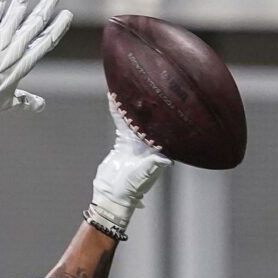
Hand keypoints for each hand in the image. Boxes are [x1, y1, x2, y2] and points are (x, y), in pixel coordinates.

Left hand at [0, 0, 69, 113]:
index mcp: (25, 62)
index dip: (57, 27)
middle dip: (47, 4)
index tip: (66, 14)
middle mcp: (16, 46)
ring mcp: (1, 36)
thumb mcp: (8, 100)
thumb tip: (39, 106)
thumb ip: (26, 100)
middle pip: (36, 21)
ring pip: (17, 9)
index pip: (46, 41)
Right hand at [86, 93, 171, 240]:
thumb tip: (166, 157)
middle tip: (148, 83)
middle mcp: (149, 142)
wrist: (111, 194)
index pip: (164, 127)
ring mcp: (136, 141)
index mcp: (158, 148)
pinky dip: (118, 111)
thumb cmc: (131, 188)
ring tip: (129, 85)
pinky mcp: (122, 141)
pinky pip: (121, 122)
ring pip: (135, 117)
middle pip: (151, 118)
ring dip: (132, 104)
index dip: (164, 113)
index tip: (164, 98)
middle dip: (150, 103)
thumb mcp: (144, 175)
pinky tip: (114, 98)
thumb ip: (154, 165)